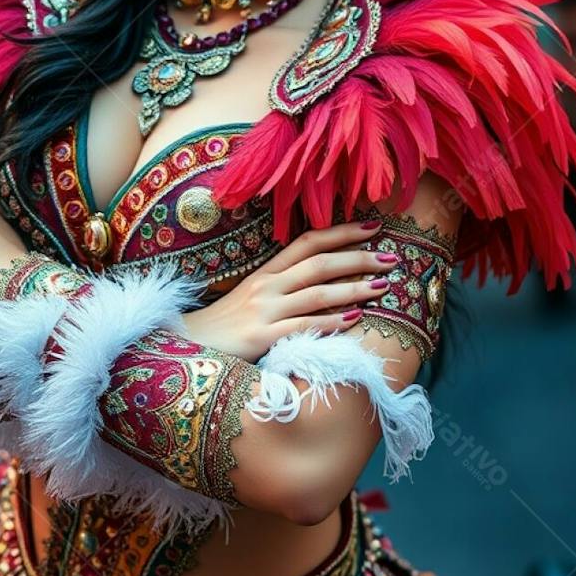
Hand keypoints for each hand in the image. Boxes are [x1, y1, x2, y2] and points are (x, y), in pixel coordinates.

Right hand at [184, 220, 396, 361]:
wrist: (184, 347)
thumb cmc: (224, 325)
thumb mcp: (252, 297)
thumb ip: (283, 287)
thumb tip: (324, 280)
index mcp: (266, 272)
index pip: (309, 241)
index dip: (342, 233)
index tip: (374, 228)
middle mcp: (266, 285)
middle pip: (319, 263)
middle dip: (358, 257)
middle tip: (391, 257)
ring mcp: (264, 310)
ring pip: (317, 292)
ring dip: (354, 288)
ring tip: (384, 286)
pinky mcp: (261, 337)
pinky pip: (303, 326)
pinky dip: (331, 322)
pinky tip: (355, 320)